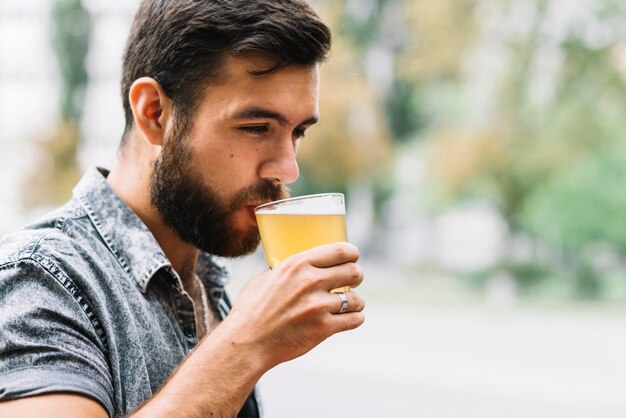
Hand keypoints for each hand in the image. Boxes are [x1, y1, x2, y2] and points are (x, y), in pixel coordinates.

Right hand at [223, 242, 365, 368]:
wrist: (247, 342)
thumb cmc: (251, 310)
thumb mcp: (265, 278)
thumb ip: (285, 270)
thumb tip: (297, 266)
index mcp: (297, 264)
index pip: (340, 250)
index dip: (352, 253)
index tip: (353, 257)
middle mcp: (310, 281)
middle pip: (354, 272)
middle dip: (356, 276)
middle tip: (351, 282)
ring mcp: (318, 306)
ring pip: (357, 298)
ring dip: (356, 302)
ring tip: (349, 304)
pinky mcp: (323, 328)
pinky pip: (355, 319)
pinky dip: (355, 319)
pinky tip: (348, 318)